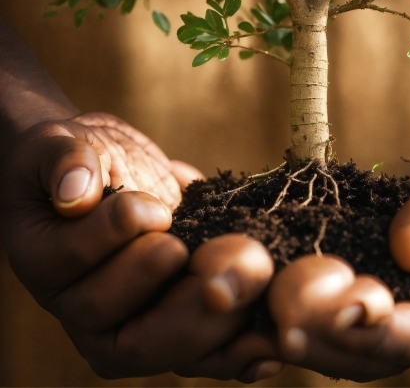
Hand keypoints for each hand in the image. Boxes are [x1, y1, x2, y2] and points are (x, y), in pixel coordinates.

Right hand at [0, 118, 282, 380]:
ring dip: (223, 325)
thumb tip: (76, 191)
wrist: (108, 172)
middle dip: (184, 301)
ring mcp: (133, 329)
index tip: (156, 210)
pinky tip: (274, 342)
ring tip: (262, 288)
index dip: (116, 238)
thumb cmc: (79, 158)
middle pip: (130, 332)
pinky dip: (242, 352)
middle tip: (223, 266)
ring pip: (176, 350)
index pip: (75, 264)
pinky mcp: (175, 330)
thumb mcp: (60, 145)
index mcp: (47, 262)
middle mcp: (85, 313)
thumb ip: (65, 161)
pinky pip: (207, 354)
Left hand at [266, 106, 409, 380]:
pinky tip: (255, 277)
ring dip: (298, 315)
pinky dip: (294, 286)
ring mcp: (403, 294)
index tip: (338, 308)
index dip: (384, 330)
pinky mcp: (374, 264)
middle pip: (375, 346)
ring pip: (342, 327)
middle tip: (277, 305)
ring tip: (254, 296)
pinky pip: (331, 286)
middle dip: (324, 330)